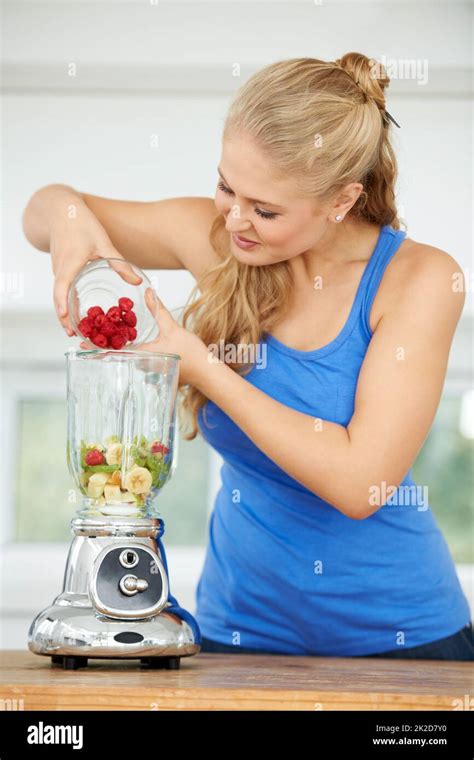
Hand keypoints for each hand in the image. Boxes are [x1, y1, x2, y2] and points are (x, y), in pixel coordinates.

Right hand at [50, 200, 140, 335]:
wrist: (60, 210)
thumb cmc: (81, 223)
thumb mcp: (103, 242)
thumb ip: (119, 263)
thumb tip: (138, 282)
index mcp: (70, 262)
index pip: (61, 286)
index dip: (62, 303)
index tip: (65, 318)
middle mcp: (60, 269)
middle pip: (59, 297)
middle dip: (64, 317)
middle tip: (72, 335)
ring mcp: (58, 270)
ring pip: (60, 295)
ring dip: (65, 313)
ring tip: (74, 331)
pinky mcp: (60, 270)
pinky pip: (62, 289)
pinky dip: (66, 303)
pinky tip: (77, 314)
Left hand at [79, 288, 209, 387]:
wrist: (207, 373)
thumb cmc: (192, 355)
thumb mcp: (172, 329)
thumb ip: (158, 310)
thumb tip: (149, 291)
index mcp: (142, 356)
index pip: (112, 353)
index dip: (95, 348)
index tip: (80, 343)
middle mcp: (141, 364)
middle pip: (116, 355)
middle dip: (103, 345)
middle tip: (88, 334)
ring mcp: (148, 368)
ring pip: (126, 357)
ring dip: (115, 347)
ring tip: (103, 335)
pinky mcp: (155, 367)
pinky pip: (136, 358)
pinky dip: (128, 349)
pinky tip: (126, 340)